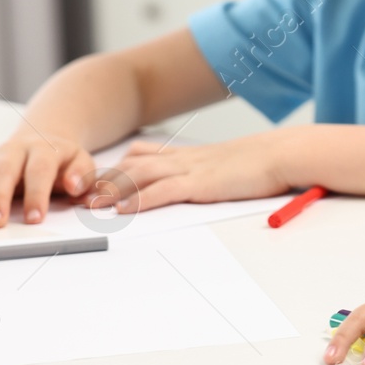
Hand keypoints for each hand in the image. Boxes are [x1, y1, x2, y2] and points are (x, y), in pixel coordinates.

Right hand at [0, 131, 95, 227]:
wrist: (43, 140)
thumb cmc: (63, 160)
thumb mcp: (82, 163)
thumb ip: (83, 176)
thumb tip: (76, 187)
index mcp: (44, 150)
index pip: (39, 169)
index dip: (37, 193)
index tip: (35, 218)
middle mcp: (14, 151)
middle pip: (2, 170)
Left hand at [101, 133, 291, 212]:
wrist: (284, 154)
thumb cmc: (264, 164)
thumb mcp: (229, 164)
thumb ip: (209, 172)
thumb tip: (200, 183)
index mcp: (190, 156)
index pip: (143, 155)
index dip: (116, 168)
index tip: (95, 180)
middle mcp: (185, 159)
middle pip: (133, 166)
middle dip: (104, 181)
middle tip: (80, 196)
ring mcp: (192, 169)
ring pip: (140, 176)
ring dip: (112, 191)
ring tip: (90, 206)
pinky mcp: (202, 184)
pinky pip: (163, 191)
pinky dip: (139, 200)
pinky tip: (123, 210)